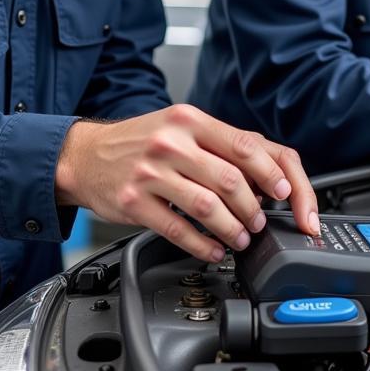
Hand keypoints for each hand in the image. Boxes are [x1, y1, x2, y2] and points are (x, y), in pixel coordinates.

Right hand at [54, 104, 319, 261]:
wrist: (85, 156)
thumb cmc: (141, 143)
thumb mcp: (180, 128)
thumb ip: (219, 146)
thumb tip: (266, 174)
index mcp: (190, 120)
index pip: (244, 145)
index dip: (271, 173)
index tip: (284, 194)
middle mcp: (171, 142)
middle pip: (230, 180)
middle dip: (253, 208)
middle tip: (259, 223)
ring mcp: (150, 173)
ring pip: (208, 207)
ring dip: (232, 229)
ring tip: (239, 239)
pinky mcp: (133, 202)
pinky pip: (178, 230)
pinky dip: (203, 246)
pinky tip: (212, 250)